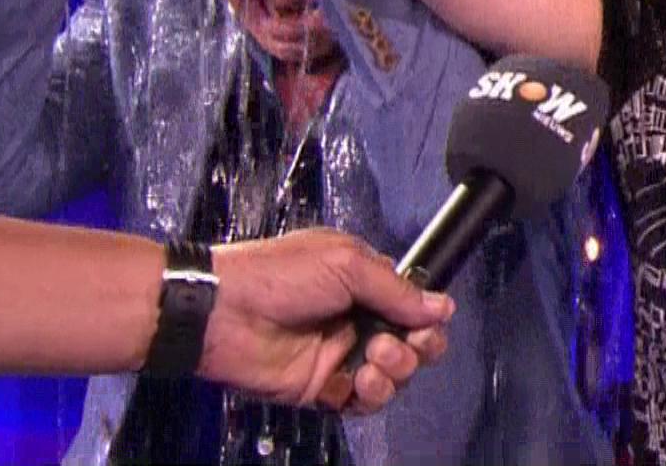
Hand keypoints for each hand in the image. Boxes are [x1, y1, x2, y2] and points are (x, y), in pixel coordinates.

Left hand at [199, 229, 453, 413]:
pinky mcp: (324, 388)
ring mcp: (342, 355)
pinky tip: (360, 380)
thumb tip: (443, 306)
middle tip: (403, 341)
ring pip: (395, 374)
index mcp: (364, 284)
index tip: (426, 322)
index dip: (427, 317)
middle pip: (414, 343)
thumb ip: (397, 289)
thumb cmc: (278, 275)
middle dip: (420, 346)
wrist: (222, 313)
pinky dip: (371, 394)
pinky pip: (365, 401)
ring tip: (374, 358)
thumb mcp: (346, 263)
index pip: (414, 306)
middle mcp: (358, 319)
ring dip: (396, 368)